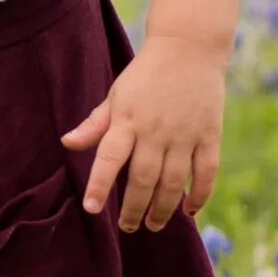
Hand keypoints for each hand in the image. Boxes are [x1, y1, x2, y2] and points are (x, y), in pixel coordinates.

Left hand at [62, 37, 226, 231]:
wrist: (188, 49)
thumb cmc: (145, 76)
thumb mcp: (115, 96)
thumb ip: (95, 124)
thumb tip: (67, 144)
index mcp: (126, 121)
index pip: (109, 160)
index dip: (99, 185)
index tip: (91, 209)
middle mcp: (155, 131)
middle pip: (143, 180)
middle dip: (134, 209)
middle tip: (127, 227)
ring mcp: (185, 135)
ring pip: (174, 182)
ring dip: (163, 209)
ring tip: (153, 225)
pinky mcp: (210, 135)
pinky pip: (207, 172)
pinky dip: (200, 195)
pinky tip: (189, 211)